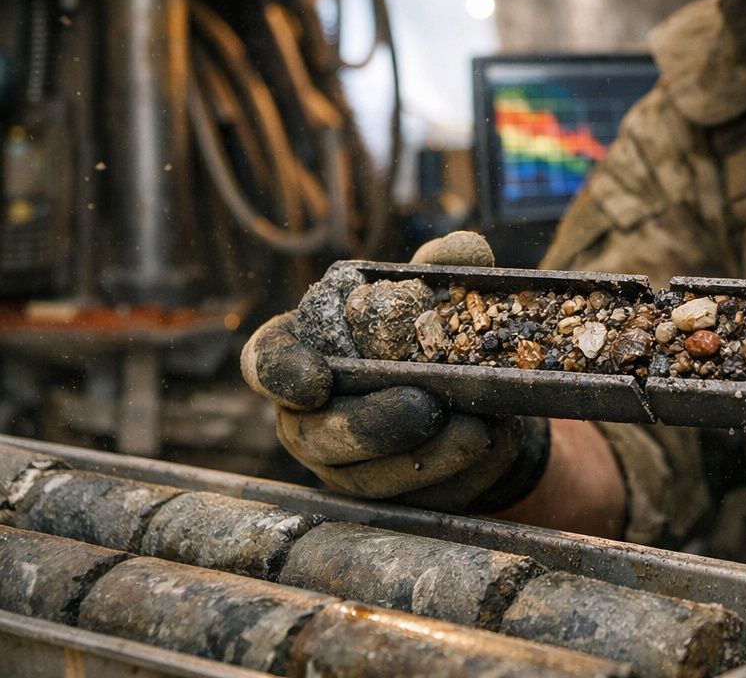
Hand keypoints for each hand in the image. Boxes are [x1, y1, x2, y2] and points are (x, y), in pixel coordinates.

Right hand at [240, 232, 549, 511]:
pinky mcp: (382, 497)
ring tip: (471, 430)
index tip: (317, 382)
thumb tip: (462, 249)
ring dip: (417, 455)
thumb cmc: (436, 339)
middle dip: (369, 423)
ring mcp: (341, 462)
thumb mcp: (442, 296)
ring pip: (361, 473)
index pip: (264, 361)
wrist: (480, 401)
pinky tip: (480, 447)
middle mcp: (310, 412)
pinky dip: (445, 474)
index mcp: (307, 352)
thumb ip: (446, 268)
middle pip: (314, 430)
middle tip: (423, 405)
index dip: (280, 373)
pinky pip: (404, 497)